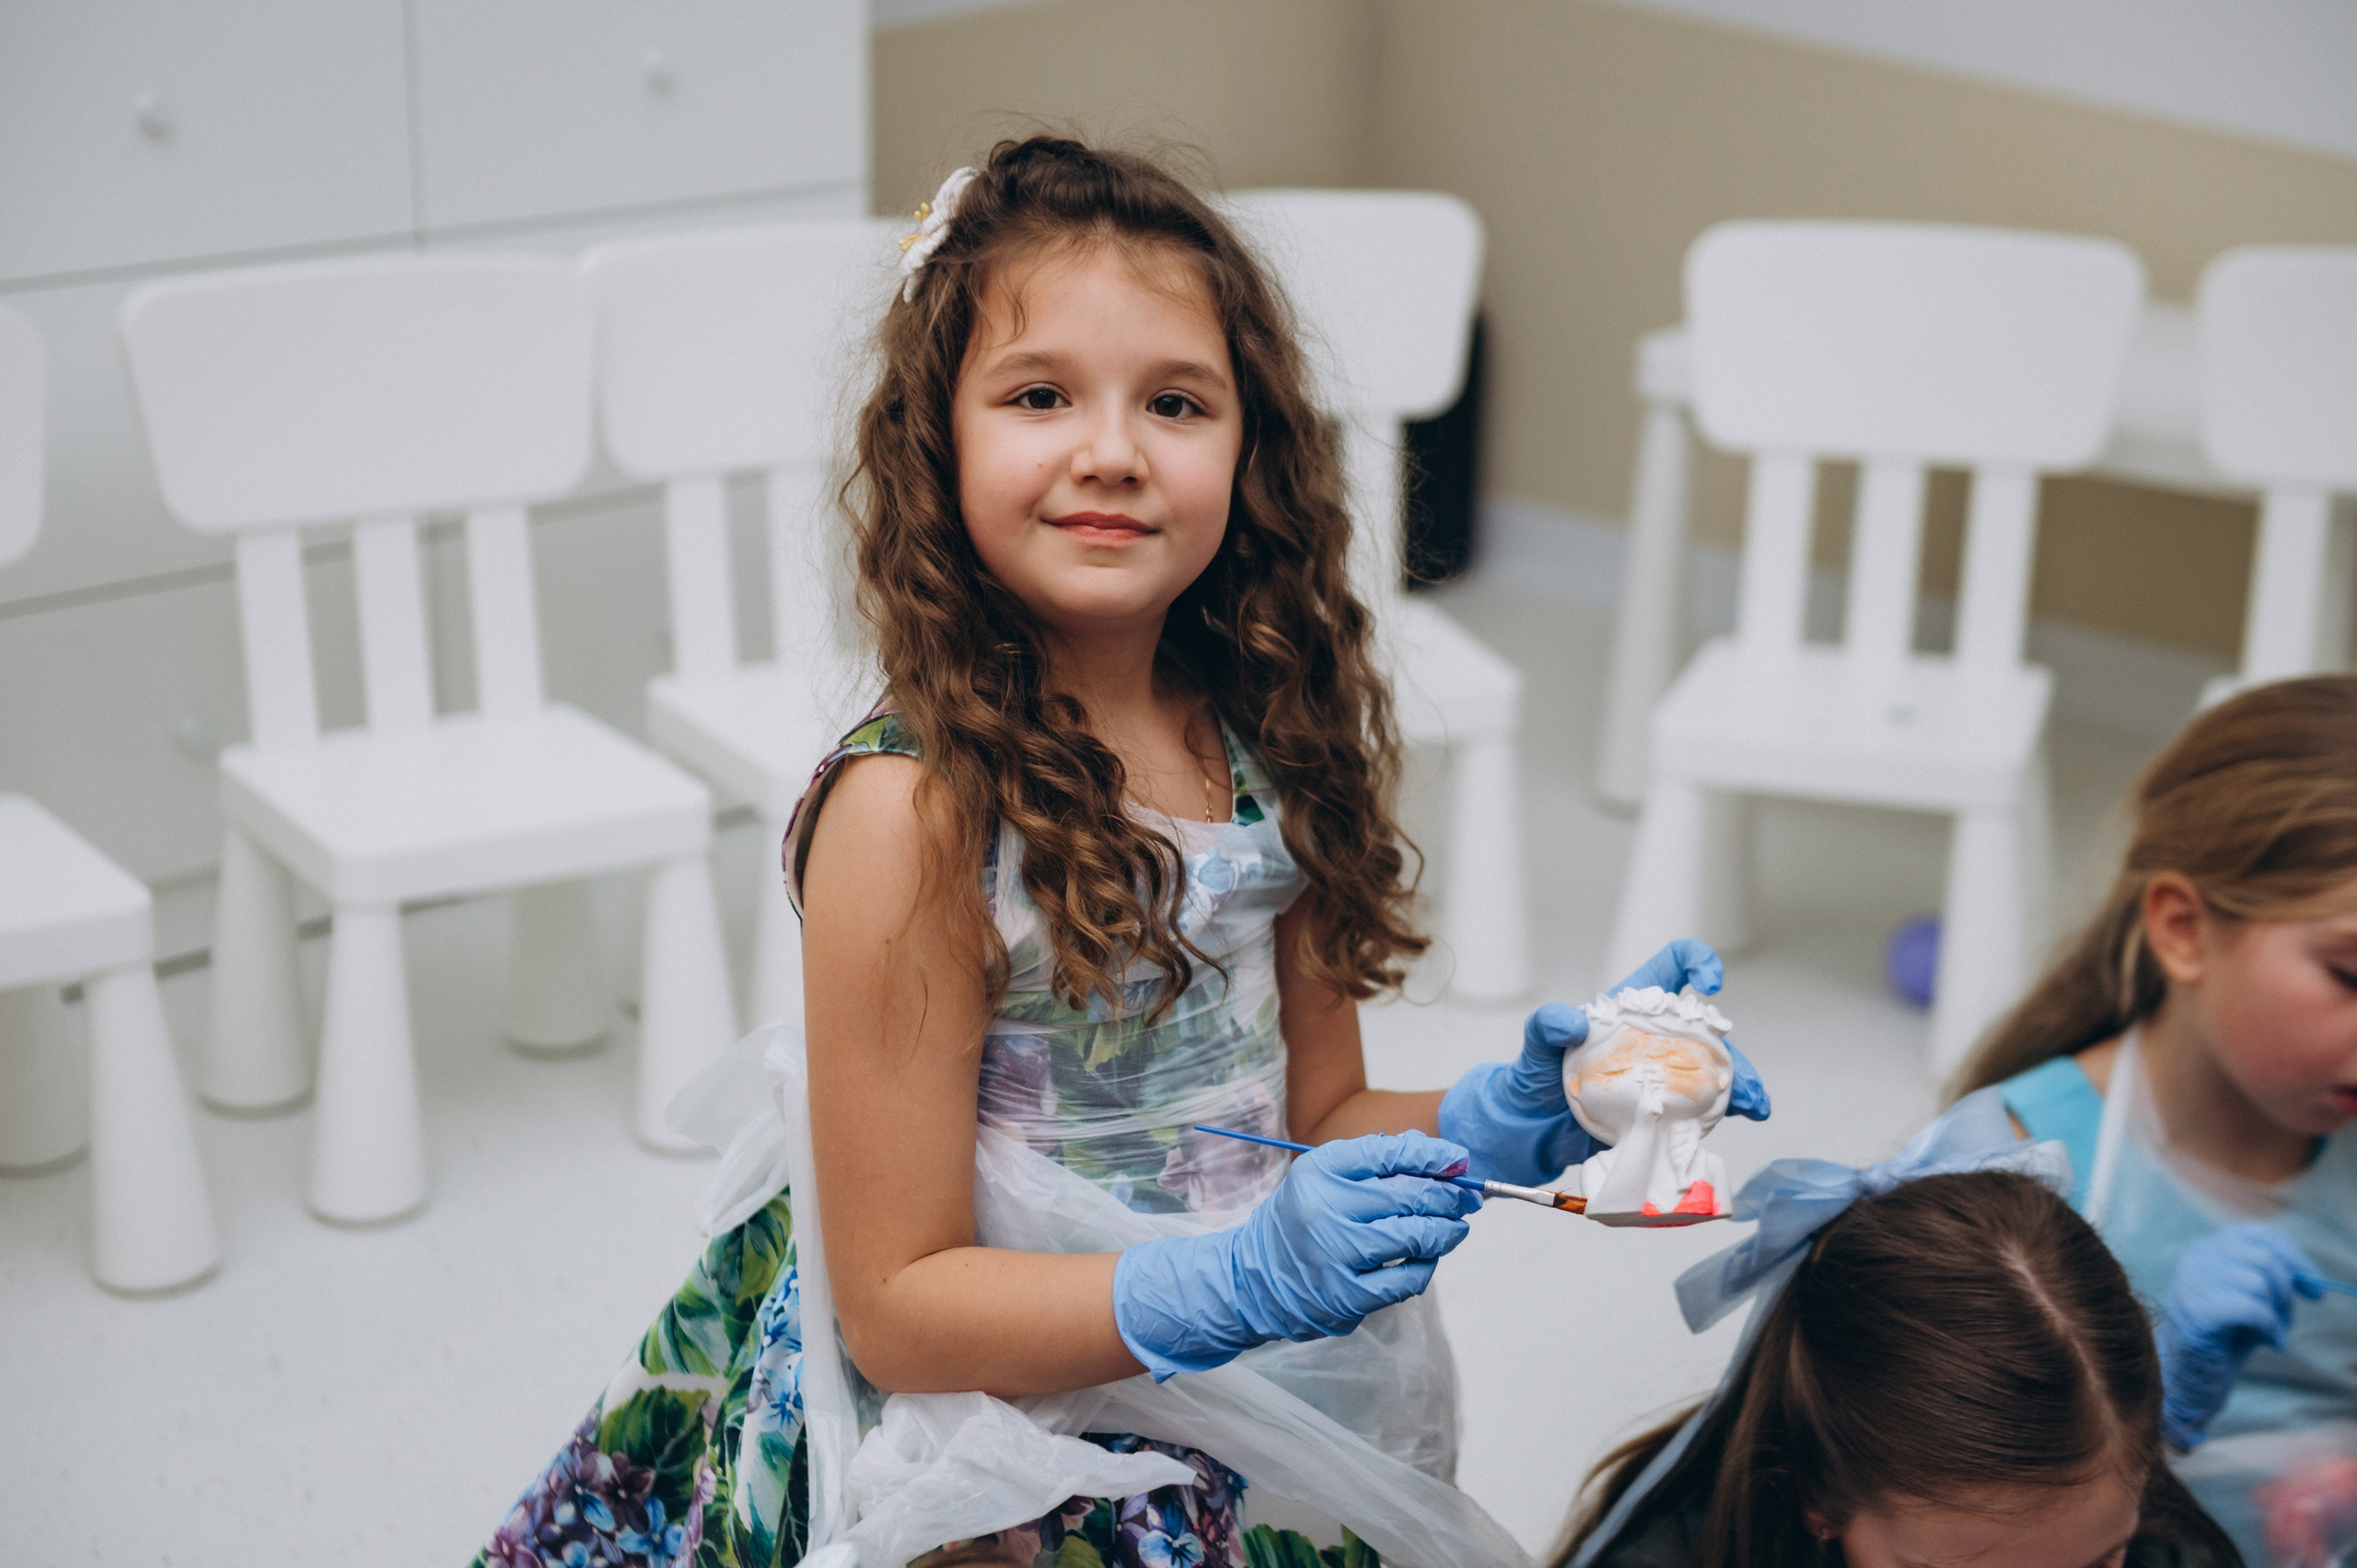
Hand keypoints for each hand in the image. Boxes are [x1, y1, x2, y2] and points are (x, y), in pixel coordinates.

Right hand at [1111, 1132, 1480, 1379]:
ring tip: (1454, 1228)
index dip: (1433, 1155)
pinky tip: (1427, 1259)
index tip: (1459, 1160)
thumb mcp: (1324, 1177)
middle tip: (1464, 1199)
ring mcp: (1336, 1255)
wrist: (1253, 1278)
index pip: (1388, 1153)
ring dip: (1446, 1231)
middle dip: (1448, 1195)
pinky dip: (1426, 1267)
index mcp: (1320, 1171)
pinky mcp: (1347, 1296)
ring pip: (1415, 1237)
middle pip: (1409, 1195)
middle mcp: (1325, 1209)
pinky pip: (1407, 1279)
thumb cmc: (1302, 1220)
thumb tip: (1442, 1160)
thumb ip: (1377, 1163)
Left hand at [1436, 939, 1765, 1185]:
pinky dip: (1728, 1110)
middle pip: (1705, 1029)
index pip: (1669, 968)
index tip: (1708, 981)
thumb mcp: (1535, 1046)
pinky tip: (1746, 1117)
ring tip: (1755, 1106)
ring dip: (1740, 1084)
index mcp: (1629, 1010)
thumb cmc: (1534, 1077)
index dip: (1695, 961)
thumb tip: (1570, 1023)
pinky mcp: (1663, 1107)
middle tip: (1743, 1076)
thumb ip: (1546, 1026)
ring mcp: (1661, 1073)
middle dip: (1732, 1046)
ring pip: (1713, 1068)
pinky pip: (1703, 1105)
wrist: (1532, 1129)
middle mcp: (1653, 1038)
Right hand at [2157, 1222, 2323, 1449]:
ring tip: (2273, 1336)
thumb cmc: (2222, 1338)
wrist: (2186, 1377)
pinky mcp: (2198, 1312)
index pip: (2260, 1235)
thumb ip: (2269, 1281)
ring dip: (2278, 1314)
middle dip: (2286, 1293)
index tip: (2316, 1291)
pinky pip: (2252, 1308)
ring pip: (2258, 1282)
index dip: (2296, 1259)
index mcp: (2207, 1248)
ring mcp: (2193, 1282)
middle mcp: (2196, 1258)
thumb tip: (2311, 1281)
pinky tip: (2271, 1344)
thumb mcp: (2248, 1300)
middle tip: (2286, 1322)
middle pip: (2264, 1257)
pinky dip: (2270, 1328)